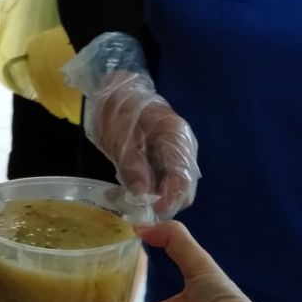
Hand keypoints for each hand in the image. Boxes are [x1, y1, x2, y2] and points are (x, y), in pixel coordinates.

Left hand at [86, 72, 198, 218]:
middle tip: (137, 212)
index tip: (147, 213)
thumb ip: (132, 165)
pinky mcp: (167, 157)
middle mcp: (184, 147)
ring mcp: (177, 153)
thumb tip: (142, 197)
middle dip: (163, 204)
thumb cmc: (118, 105)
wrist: (117, 88)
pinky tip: (133, 192)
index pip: (183, 180)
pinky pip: (165, 180)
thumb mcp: (119, 135)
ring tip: (132, 204)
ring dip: (156, 199)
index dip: (168, 201)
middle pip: (183, 188)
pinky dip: (152, 189)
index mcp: (176, 136)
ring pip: (175, 187)